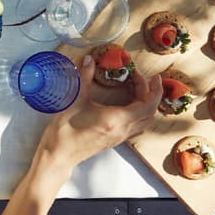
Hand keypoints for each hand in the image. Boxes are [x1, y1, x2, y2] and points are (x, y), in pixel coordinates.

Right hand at [37, 55, 162, 172]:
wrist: (60, 154)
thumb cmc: (66, 130)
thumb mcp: (76, 101)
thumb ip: (85, 78)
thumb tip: (89, 60)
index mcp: (118, 119)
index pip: (147, 104)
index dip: (154, 89)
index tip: (153, 77)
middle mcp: (123, 129)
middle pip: (150, 112)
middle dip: (150, 94)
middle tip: (139, 79)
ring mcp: (121, 136)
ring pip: (145, 121)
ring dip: (147, 104)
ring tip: (137, 90)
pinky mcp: (115, 139)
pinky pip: (136, 126)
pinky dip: (139, 113)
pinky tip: (127, 105)